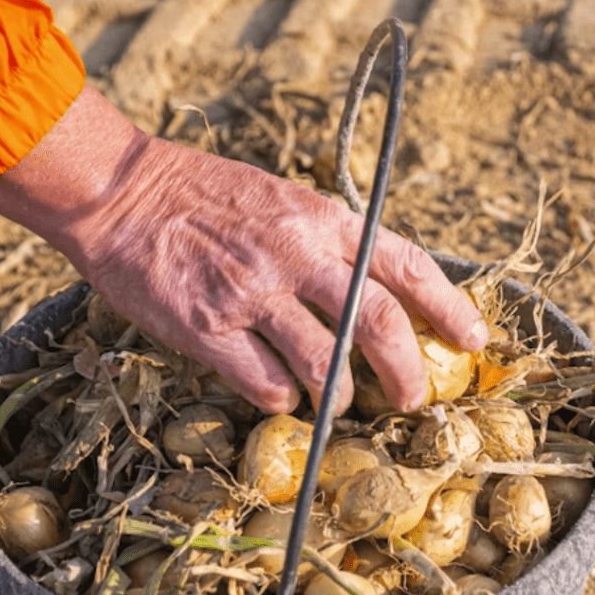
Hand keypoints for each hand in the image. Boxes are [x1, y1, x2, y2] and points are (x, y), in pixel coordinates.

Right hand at [0, 87, 487, 413]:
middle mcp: (295, 254)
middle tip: (413, 399)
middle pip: (376, 323)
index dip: (449, 307)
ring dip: (341, 395)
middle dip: (407, 371)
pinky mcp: (208, 329)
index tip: (473, 341)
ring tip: (339, 401)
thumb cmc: (205, 196)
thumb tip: (376, 292)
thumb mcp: (283, 200)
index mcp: (321, 219)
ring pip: (326, 364)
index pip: (405, 264)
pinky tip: (280, 393)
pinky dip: (283, 398)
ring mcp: (251, 293)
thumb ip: (330, 242)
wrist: (121, 192)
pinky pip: (266, 384)